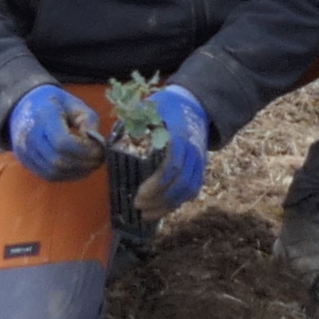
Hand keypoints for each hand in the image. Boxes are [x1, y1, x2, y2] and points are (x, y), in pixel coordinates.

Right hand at [5, 85, 103, 180]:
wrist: (24, 106)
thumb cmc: (54, 104)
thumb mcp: (75, 104)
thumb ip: (89, 121)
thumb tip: (98, 144)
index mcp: (43, 115)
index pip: (63, 142)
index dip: (84, 150)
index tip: (100, 150)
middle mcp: (30, 134)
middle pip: (58, 160)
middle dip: (83, 164)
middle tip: (99, 159)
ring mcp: (25, 150)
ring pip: (54, 171)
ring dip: (77, 172)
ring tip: (91, 164)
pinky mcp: (26, 161)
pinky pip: (48, 175)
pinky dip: (67, 175)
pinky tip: (79, 168)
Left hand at [131, 84, 213, 213]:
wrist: (194, 103)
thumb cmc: (166, 107)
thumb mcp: (148, 108)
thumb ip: (134, 124)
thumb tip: (117, 143)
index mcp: (179, 136)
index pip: (172, 166)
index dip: (156, 184)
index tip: (139, 194)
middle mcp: (193, 151)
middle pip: (181, 184)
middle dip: (159, 200)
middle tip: (138, 207)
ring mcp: (200, 160)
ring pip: (189, 191)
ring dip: (168, 206)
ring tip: (147, 214)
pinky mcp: (201, 167)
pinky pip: (193, 190)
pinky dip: (177, 202)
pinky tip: (161, 208)